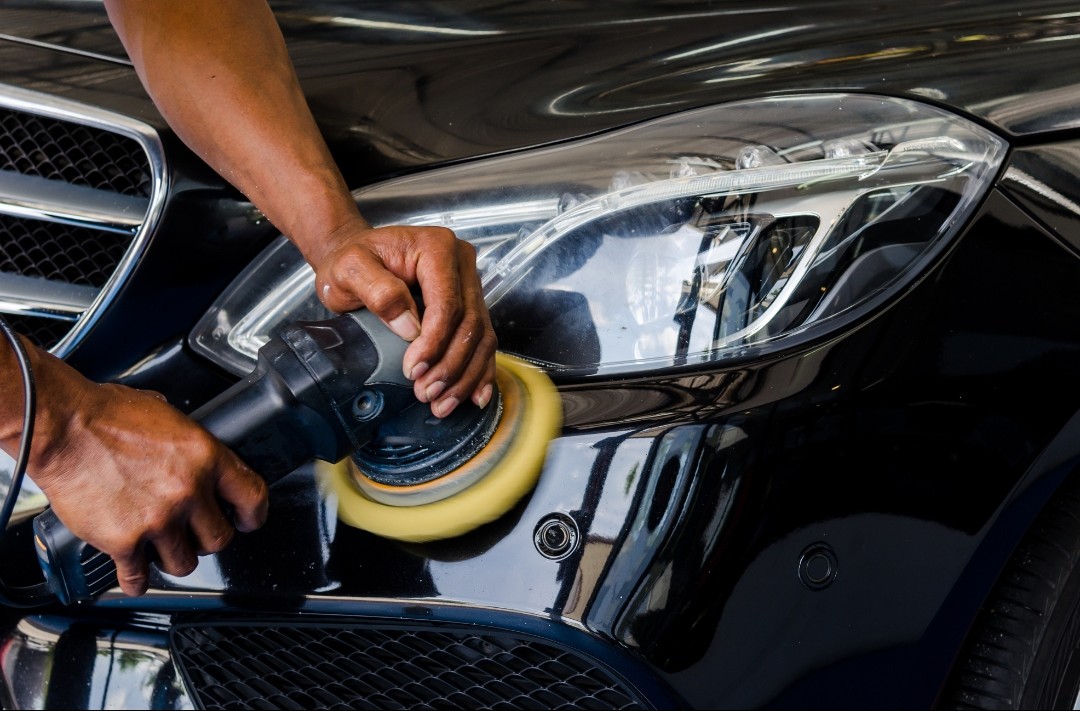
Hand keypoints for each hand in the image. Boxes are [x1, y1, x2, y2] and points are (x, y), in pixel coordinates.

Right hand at [27, 357, 267, 595]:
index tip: (247, 521)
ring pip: (185, 563)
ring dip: (175, 558)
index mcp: (205, 457)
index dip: (253, 514)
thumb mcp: (165, 414)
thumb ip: (186, 441)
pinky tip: (136, 576)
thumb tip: (190, 450)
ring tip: (164, 549)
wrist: (63, 427)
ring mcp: (157, 519)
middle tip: (196, 533)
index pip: (252, 496)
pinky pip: (139, 577)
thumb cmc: (105, 415)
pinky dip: (137, 580)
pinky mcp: (123, 541)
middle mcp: (187, 491)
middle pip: (219, 538)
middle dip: (208, 538)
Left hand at [311, 216, 497, 417]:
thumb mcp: (350, 269)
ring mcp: (469, 284)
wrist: (354, 258)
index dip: (435, 342)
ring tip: (442, 402)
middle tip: (426, 392)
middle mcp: (461, 263)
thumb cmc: (351, 260)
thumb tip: (409, 326)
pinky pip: (483, 339)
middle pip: (469, 323)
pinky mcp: (470, 303)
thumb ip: (378, 291)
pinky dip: (479, 370)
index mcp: (438, 248)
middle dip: (450, 365)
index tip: (414, 370)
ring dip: (465, 375)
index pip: (448, 303)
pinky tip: (474, 395)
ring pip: (481, 336)